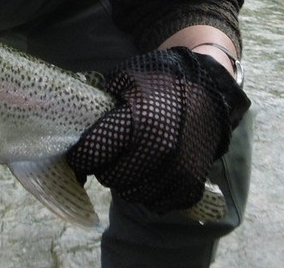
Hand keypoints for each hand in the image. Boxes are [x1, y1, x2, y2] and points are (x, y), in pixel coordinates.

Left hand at [66, 48, 248, 212]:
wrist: (210, 90)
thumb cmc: (161, 82)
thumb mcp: (126, 80)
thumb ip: (102, 106)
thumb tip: (73, 130)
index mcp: (139, 123)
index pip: (92, 154)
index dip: (80, 155)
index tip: (80, 152)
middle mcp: (160, 151)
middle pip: (110, 178)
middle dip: (105, 166)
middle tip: (111, 153)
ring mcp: (178, 172)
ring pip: (132, 194)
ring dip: (127, 180)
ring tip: (132, 160)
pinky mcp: (191, 186)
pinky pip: (158, 203)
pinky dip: (150, 190)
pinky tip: (151, 171)